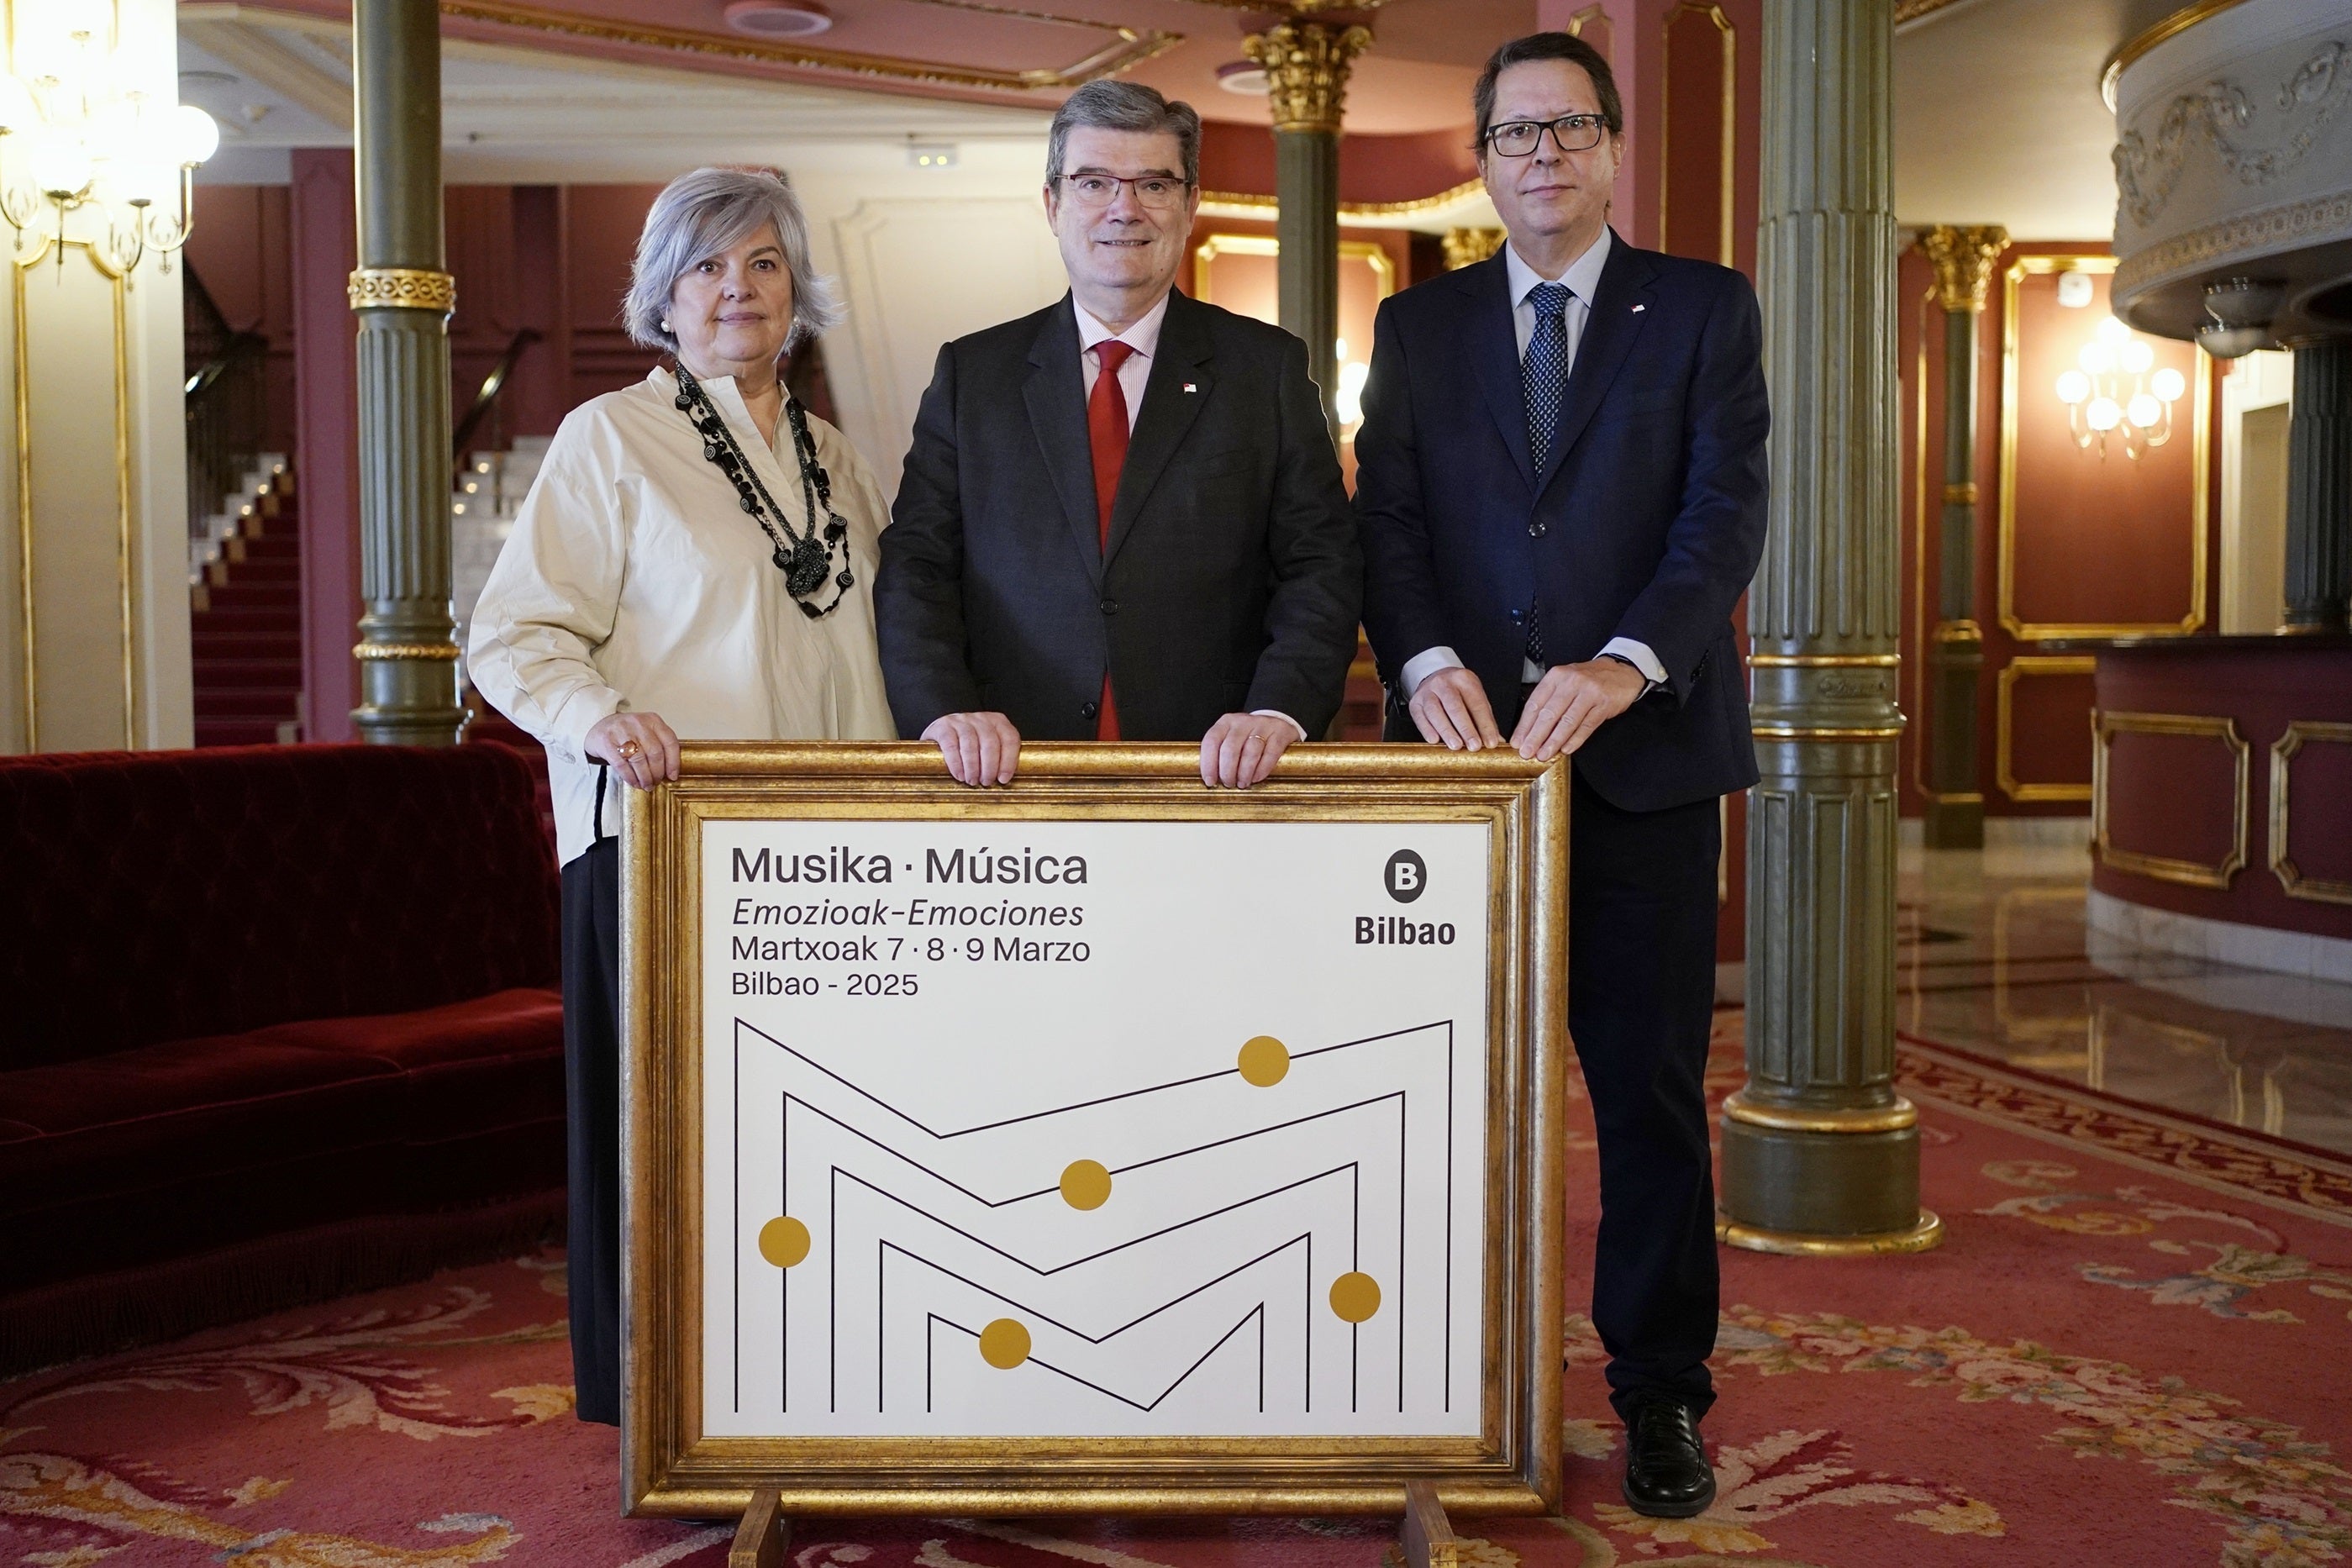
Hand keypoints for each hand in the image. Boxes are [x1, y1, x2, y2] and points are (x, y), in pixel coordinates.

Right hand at [585, 710, 680, 789]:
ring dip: (644, 777)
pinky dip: (630, 777)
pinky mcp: (606, 741)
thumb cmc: (627, 733)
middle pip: (655, 753)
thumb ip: (658, 745)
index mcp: (652, 720)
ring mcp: (621, 730)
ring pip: (639, 760)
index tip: (672, 776)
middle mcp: (638, 723)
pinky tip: (634, 782)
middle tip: (656, 782)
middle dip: (657, 773)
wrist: (599, 727)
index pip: (670, 742)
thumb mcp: (646, 732)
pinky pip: (622, 764)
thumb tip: (670, 771)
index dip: (673, 762)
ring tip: (646, 785)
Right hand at [923, 711, 1020, 786]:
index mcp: (997, 721)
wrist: (939, 735)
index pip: (1010, 738)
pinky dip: (956, 763)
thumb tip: (1004, 780)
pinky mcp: (942, 727)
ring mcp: (960, 720)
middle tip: (986, 782)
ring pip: (970, 745)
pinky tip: (959, 775)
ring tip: (972, 781)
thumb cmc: (967, 745)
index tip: (1003, 779)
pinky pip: (951, 746)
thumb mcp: (987, 746)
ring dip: (973, 768)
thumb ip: (999, 757)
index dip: (1009, 761)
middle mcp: (980, 718)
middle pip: (990, 742)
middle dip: (989, 767)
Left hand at [1200, 712, 1298, 788]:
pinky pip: (1270, 754)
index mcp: (1225, 722)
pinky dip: (1262, 769)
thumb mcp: (1230, 738)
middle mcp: (1242, 721)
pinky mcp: (1279, 732)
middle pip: (1230, 748)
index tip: (1210, 781)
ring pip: (1250, 752)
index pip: (1211, 741)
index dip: (1208, 763)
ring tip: (1242, 784)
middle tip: (1228, 783)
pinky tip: (1256, 778)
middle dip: (1227, 771)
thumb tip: (1211, 780)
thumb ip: (1219, 754)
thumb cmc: (1247, 737)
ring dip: (1244, 773)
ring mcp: (1262, 725)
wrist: (1276, 723)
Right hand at [1407, 666, 1503, 750]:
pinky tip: (1435, 740)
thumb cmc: (1458, 692)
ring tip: (1456, 746)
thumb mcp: (1475, 698)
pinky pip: (1420, 717)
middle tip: (1474, 746)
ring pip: (1435, 711)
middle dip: (1466, 728)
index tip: (1491, 742)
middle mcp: (1444, 683)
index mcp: (1464, 679)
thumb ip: (1485, 719)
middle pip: (1455, 706)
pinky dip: (1427, 730)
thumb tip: (1496, 741)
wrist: (1436, 678)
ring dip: (1447, 731)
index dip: (1485, 725)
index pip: (1476, 704)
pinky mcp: (1415, 702)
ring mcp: (1427, 692)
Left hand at [1510, 658, 1646, 761]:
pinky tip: (1566, 749)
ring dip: (1553, 741)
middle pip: (1549, 713)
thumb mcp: (1565, 681)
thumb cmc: (1588, 679)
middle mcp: (1571, 682)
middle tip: (1527, 752)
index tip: (1518, 741)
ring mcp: (1589, 693)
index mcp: (1557, 676)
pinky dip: (1575, 739)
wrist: (1621, 671)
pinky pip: (1587, 725)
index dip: (1524, 725)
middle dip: (1535, 736)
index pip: (1535, 703)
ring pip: (1567, 721)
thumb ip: (1549, 700)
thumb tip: (1529, 729)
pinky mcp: (1604, 704)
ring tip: (1544, 754)